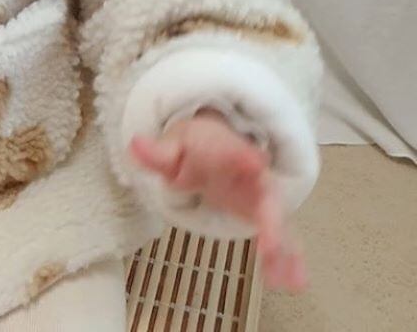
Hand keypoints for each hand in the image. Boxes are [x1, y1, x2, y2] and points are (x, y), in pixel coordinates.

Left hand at [130, 109, 306, 291]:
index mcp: (226, 152)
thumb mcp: (173, 146)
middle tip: (272, 245)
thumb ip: (157, 151)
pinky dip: (289, 258)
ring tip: (290, 279)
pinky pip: (280, 237)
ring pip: (279, 221)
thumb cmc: (194, 148)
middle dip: (272, 219)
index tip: (254, 163)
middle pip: (265, 194)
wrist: (214, 146)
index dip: (244, 157)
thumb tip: (135, 145)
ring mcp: (260, 197)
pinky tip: (293, 282)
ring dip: (285, 248)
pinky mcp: (264, 216)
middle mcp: (251, 175)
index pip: (235, 152)